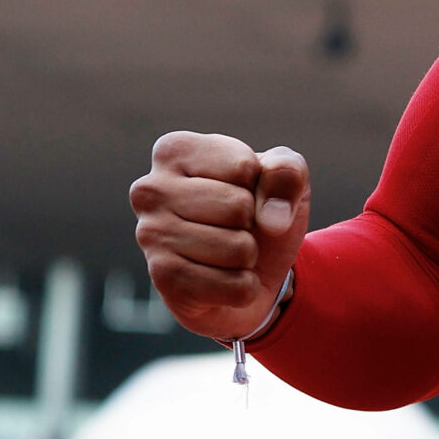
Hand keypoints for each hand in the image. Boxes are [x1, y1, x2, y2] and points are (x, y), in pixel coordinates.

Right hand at [129, 133, 311, 341]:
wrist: (251, 273)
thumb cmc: (260, 213)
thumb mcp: (286, 180)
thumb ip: (288, 172)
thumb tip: (271, 218)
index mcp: (175, 150)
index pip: (243, 167)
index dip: (260, 185)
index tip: (243, 192)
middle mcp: (150, 188)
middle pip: (238, 206)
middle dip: (253, 223)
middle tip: (235, 228)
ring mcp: (150, 234)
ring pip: (237, 248)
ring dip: (248, 256)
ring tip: (228, 253)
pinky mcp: (162, 277)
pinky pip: (234, 285)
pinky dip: (243, 287)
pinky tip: (222, 279)